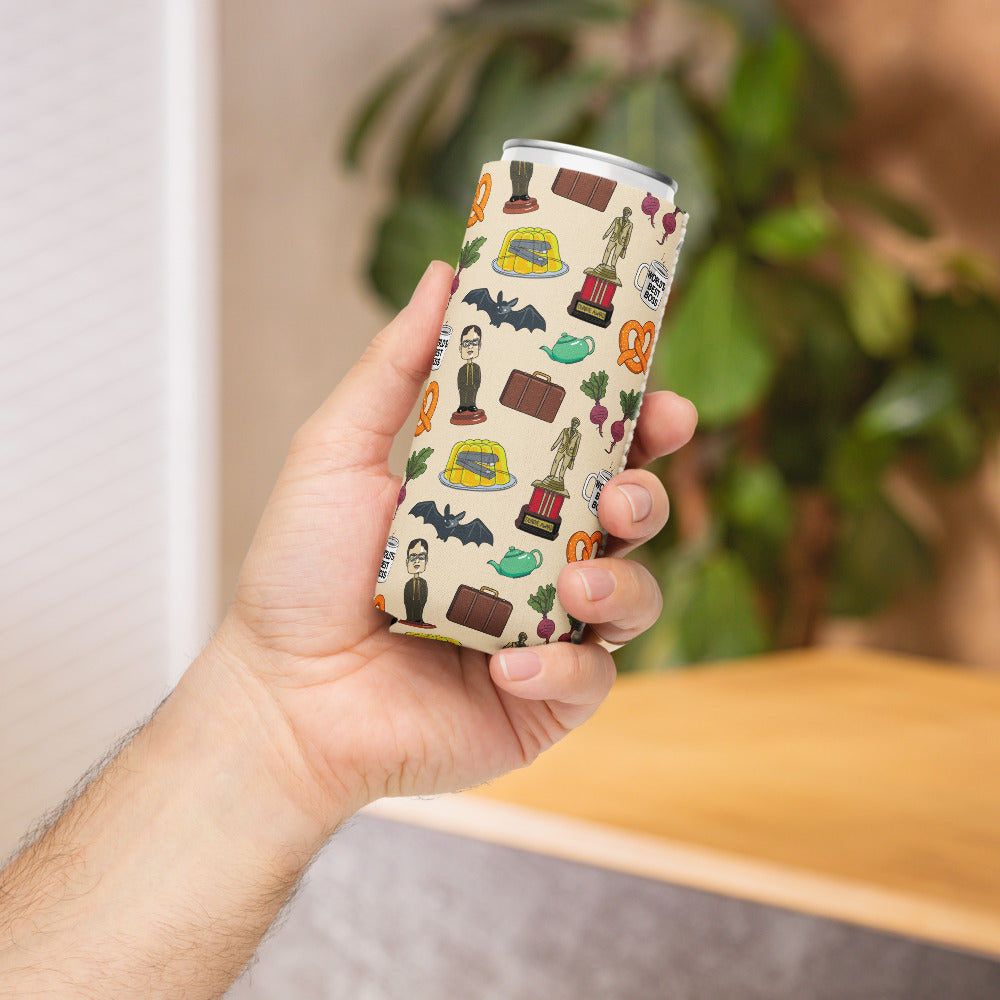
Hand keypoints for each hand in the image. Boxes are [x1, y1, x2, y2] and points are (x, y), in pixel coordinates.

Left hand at [209, 261, 697, 831]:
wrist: (279, 699)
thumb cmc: (300, 574)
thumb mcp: (338, 452)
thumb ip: (394, 367)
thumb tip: (446, 274)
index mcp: (499, 497)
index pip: (586, 449)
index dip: (635, 421)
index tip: (657, 398)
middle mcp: (531, 558)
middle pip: (627, 515)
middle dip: (647, 494)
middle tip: (624, 488)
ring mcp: (543, 629)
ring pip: (632, 595)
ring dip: (623, 583)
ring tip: (578, 582)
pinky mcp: (541, 698)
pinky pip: (590, 679)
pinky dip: (564, 668)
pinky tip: (510, 667)